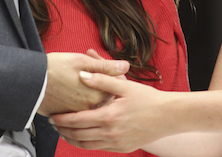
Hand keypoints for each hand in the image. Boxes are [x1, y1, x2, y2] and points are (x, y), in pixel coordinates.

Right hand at [38, 52, 128, 115]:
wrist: (31, 80)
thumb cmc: (55, 67)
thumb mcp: (83, 61)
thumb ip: (106, 66)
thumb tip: (125, 66)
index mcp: (98, 93)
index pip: (115, 88)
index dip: (112, 77)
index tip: (106, 70)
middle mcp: (90, 107)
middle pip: (104, 98)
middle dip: (102, 86)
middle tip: (89, 74)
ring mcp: (78, 113)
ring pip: (92, 105)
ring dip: (90, 95)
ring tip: (80, 83)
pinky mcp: (67, 116)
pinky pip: (79, 112)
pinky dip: (79, 103)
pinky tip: (74, 92)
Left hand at [49, 71, 170, 151]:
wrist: (169, 116)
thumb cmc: (148, 99)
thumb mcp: (124, 85)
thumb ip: (101, 79)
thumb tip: (82, 74)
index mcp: (109, 116)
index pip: (77, 120)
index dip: (62, 119)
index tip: (52, 115)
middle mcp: (110, 133)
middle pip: (78, 135)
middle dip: (62, 129)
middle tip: (53, 123)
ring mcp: (116, 143)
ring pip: (86, 145)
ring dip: (71, 139)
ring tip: (62, 131)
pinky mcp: (122, 148)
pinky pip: (98, 148)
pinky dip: (85, 143)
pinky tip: (81, 136)